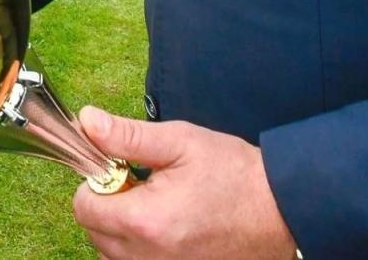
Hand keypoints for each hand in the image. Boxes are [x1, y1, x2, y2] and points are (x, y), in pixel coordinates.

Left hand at [72, 107, 296, 259]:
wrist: (282, 211)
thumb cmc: (234, 173)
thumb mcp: (180, 142)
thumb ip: (127, 136)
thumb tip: (87, 122)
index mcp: (145, 221)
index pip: (84, 208)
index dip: (96, 182)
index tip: (122, 170)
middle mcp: (148, 257)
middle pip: (95, 234)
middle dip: (108, 206)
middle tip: (143, 186)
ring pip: (113, 254)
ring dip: (122, 231)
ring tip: (158, 208)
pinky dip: (140, 250)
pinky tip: (166, 229)